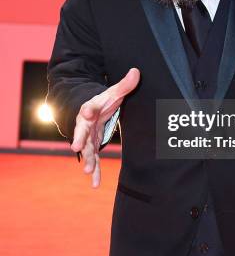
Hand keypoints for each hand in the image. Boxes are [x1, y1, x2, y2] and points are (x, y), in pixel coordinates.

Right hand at [71, 67, 139, 187]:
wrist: (90, 111)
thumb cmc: (103, 101)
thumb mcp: (114, 92)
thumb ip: (125, 84)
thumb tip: (136, 71)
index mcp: (91, 108)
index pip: (89, 107)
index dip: (88, 109)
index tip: (87, 111)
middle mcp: (85, 124)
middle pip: (81, 131)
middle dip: (79, 138)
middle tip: (76, 146)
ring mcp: (87, 137)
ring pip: (86, 149)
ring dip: (87, 159)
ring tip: (88, 171)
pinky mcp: (92, 147)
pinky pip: (93, 160)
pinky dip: (95, 171)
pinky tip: (95, 184)